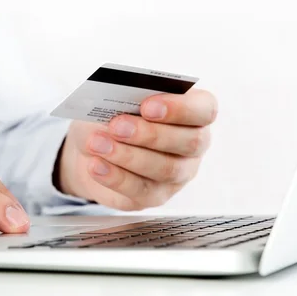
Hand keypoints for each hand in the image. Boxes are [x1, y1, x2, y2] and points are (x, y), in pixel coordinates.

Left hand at [57, 89, 216, 209]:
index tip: (147, 106)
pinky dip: (115, 177)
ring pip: (165, 169)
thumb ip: (123, 99)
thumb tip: (116, 105)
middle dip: (150, 134)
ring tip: (97, 144)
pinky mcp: (155, 196)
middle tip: (117, 126)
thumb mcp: (115, 100)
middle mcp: (193, 145)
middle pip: (189, 142)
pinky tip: (96, 165)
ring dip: (128, 156)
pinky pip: (140, 190)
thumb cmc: (114, 114)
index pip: (204, 109)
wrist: (92, 145)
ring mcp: (178, 174)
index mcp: (193, 112)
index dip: (179, 108)